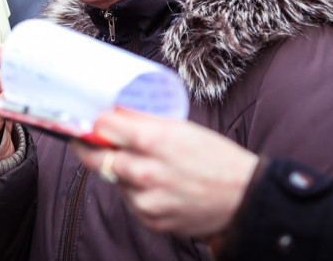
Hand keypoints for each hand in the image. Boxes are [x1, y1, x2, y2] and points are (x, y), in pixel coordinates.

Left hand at [70, 108, 258, 238]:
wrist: (244, 198)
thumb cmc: (217, 158)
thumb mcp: (183, 128)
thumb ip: (147, 123)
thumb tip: (117, 112)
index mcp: (154, 141)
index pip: (104, 127)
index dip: (96, 122)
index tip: (91, 120)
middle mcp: (145, 172)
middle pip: (97, 157)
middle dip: (91, 147)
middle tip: (87, 140)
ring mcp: (146, 199)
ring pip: (113, 180)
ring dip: (118, 170)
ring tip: (139, 163)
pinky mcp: (150, 219)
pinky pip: (129, 200)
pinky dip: (134, 191)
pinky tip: (152, 183)